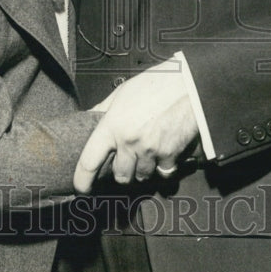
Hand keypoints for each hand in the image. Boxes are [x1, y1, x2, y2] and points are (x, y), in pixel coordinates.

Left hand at [73, 61, 199, 192]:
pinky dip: (164, 168)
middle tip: (127, 160)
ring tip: (148, 152)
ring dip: (143, 169)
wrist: (188, 84)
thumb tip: (90, 118)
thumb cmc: (155, 83)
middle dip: (123, 171)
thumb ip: (105, 109)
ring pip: (142, 176)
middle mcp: (129, 141)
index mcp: (112, 125)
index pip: (89, 161)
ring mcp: (150, 150)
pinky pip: (164, 173)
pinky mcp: (170, 154)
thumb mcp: (123, 92)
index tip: (82, 188)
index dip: (82, 180)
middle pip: (120, 176)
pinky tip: (165, 154)